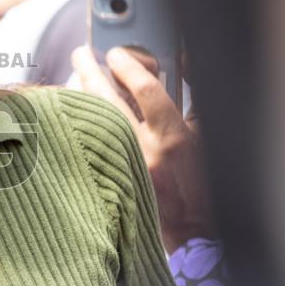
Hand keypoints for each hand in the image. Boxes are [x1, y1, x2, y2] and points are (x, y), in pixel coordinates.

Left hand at [72, 46, 210, 251]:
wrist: (190, 233)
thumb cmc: (202, 183)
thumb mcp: (208, 136)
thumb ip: (196, 96)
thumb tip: (182, 60)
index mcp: (173, 140)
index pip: (147, 90)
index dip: (130, 65)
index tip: (116, 53)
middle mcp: (142, 152)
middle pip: (106, 98)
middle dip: (90, 69)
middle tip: (81, 52)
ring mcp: (120, 166)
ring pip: (89, 118)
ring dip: (80, 91)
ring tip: (76, 75)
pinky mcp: (105, 178)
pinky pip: (85, 139)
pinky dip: (80, 119)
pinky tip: (76, 107)